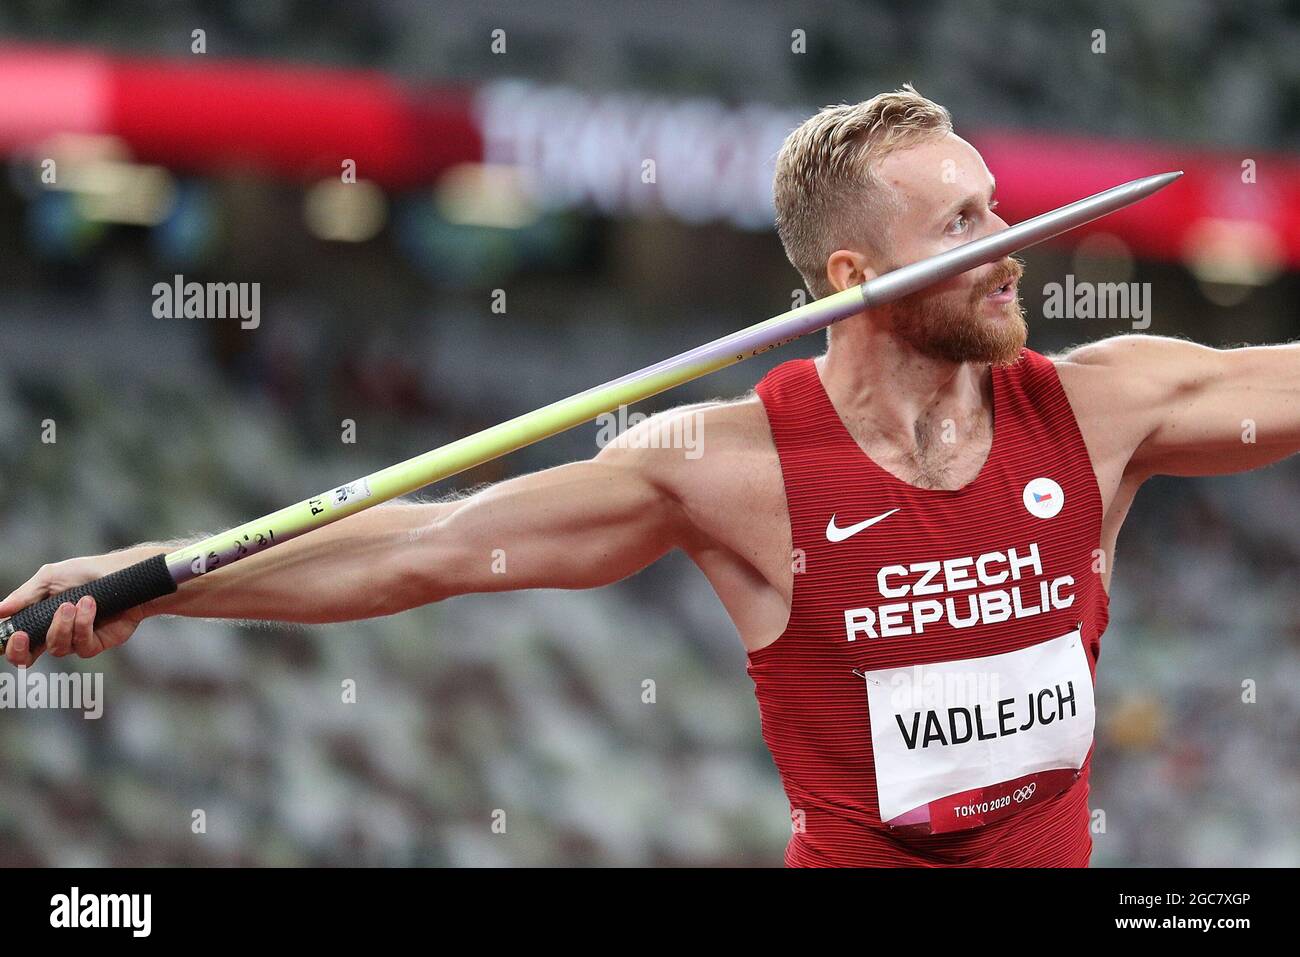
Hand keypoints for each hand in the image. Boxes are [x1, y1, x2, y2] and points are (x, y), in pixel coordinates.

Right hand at [1, 551, 154, 666]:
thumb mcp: (51, 578)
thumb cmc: (87, 573)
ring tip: (74, 603)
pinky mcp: (96, 644)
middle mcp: (54, 632)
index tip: (12, 634)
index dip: (8, 644)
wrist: (124, 574)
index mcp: (38, 618)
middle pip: (26, 658)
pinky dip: (83, 624)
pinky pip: (82, 646)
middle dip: (19, 651)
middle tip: (22, 635)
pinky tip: (90, 606)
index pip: (16, 639)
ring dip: (61, 626)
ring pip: (56, 648)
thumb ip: (25, 596)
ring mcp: (75, 640)